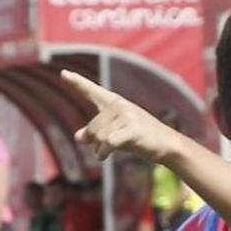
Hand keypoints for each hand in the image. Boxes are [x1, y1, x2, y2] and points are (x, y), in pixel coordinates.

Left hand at [60, 70, 181, 163]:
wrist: (167, 145)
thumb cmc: (140, 138)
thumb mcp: (116, 134)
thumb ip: (97, 133)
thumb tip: (78, 137)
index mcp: (115, 103)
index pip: (92, 91)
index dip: (77, 82)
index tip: (63, 73)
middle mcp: (120, 106)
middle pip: (93, 127)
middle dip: (94, 141)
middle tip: (102, 149)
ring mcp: (127, 116)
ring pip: (99, 136)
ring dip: (99, 149)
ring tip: (106, 153)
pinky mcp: (133, 129)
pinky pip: (108, 142)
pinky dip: (103, 152)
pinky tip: (103, 157)